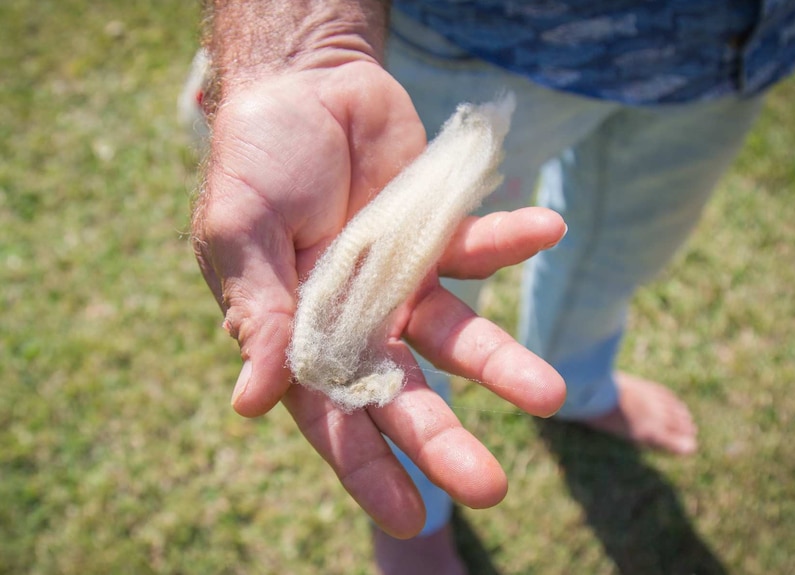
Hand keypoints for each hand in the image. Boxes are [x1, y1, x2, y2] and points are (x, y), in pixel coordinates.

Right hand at [193, 62, 566, 537]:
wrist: (304, 86)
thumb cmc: (254, 160)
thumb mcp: (237, 230)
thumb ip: (255, 311)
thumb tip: (254, 402)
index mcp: (298, 333)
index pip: (331, 415)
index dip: (366, 468)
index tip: (410, 518)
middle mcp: (358, 321)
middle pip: (404, 392)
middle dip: (442, 440)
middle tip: (490, 487)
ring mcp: (403, 282)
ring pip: (456, 335)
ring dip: (502, 362)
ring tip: (550, 394)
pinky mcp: (438, 235)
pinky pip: (478, 245)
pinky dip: (510, 239)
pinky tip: (545, 228)